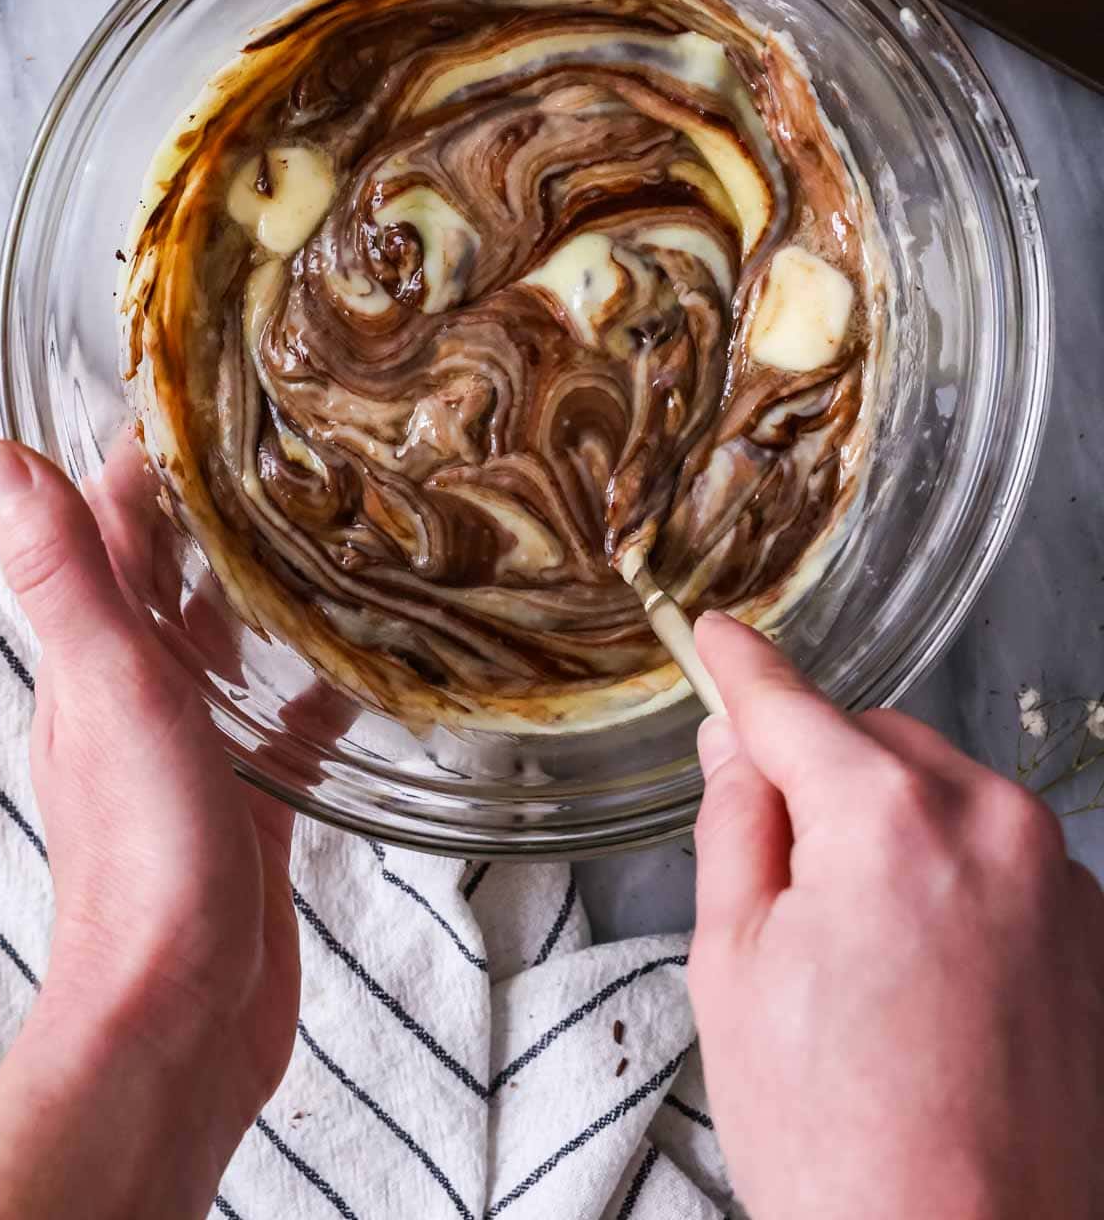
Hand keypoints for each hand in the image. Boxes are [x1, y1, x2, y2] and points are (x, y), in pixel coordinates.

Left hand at [0, 441, 300, 1219]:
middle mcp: (136, 691)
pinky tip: (370, 665)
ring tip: (342, 530)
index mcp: (95, 655)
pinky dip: (320, 685)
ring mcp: (191, 747)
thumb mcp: (110, 692)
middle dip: (228, 506)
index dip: (150, 448)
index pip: (113, 521)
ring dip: (272, 587)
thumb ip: (62, 577)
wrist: (178, 1016)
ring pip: (234, 640)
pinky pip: (286, 721)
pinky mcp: (247, 800)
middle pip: (179, 572)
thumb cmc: (141, 862)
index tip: (208, 380)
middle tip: (304, 445)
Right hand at [688, 609, 1103, 1219]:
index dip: (741, 670)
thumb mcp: (734, 970)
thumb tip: (737, 748)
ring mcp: (1059, 877)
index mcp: (888, 820)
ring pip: (941, 794)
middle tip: (777, 879)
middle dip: (819, 779)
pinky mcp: (1095, 929)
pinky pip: (998, 852)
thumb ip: (736, 827)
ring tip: (857, 956)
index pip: (792, 707)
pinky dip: (949, 874)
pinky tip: (922, 975)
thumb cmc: (840, 1144)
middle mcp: (992, 823)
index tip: (717, 638)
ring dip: (889, 827)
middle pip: (875, 743)